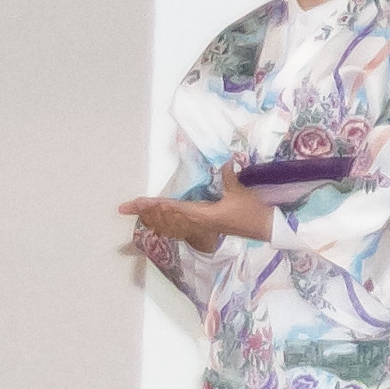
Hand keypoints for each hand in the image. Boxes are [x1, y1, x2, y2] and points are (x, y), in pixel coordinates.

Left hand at [121, 174, 277, 249]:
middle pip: (165, 218)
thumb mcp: (240, 192)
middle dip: (145, 212)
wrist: (265, 228)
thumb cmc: (252, 212)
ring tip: (136, 213)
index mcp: (202, 214)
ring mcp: (201, 227)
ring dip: (152, 218)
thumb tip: (225, 161)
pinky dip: (166, 225)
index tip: (136, 203)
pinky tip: (159, 224)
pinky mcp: (206, 228)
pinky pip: (179, 228)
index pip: (172, 208)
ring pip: (170, 225)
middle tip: (124, 207)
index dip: (153, 205)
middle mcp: (197, 222)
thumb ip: (229, 177)